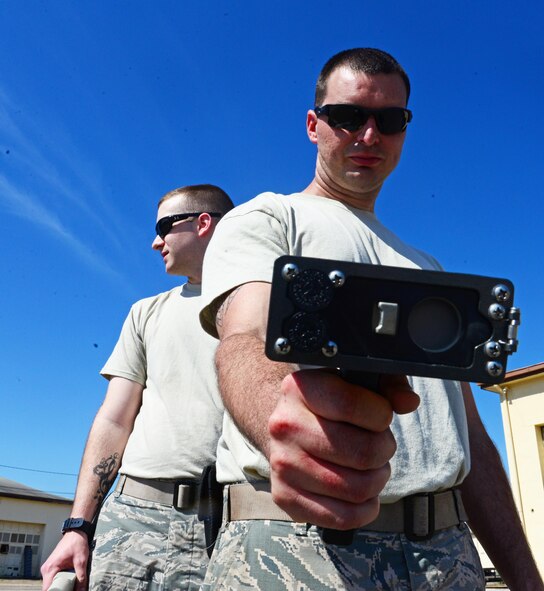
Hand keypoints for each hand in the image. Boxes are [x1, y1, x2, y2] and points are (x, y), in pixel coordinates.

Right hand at [40, 532, 89, 590]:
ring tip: (71, 584)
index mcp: (50, 568)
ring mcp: (48, 567)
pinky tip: (69, 579)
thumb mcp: (81, 561)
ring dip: (61, 586)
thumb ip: (81, 577)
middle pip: (49, 587)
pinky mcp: (52, 566)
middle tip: (71, 588)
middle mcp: (46, 569)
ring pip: (52, 583)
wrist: (76, 532)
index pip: (47, 589)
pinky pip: (54, 578)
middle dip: (60, 590)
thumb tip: (82, 590)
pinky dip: (61, 581)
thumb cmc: (76, 542)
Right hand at [268, 370, 418, 528]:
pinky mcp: (285, 496)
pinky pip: (343, 517)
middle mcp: (284, 425)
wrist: (287, 427)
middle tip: (379, 445)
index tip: (380, 415)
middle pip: (362, 453)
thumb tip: (407, 401)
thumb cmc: (328, 403)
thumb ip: (386, 382)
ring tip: (370, 466)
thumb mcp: (354, 379)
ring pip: (357, 488)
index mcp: (299, 388)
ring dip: (377, 479)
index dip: (381, 414)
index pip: (351, 405)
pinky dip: (365, 508)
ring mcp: (282, 464)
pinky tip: (362, 492)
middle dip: (384, 450)